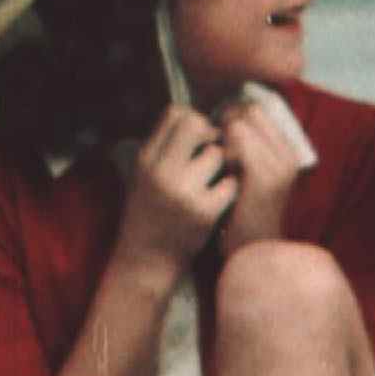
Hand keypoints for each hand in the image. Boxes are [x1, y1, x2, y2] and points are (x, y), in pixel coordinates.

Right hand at [112, 105, 239, 279]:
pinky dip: (230, 190)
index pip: (175, 114)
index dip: (194, 120)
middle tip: (212, 153)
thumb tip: (196, 120)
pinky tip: (220, 201)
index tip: (199, 138)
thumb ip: (165, 149)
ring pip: (217, 154)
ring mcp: (183, 192)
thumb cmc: (149, 216)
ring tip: (212, 182)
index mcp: (147, 159)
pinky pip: (230, 184)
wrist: (144, 261)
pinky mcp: (204, 212)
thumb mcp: (145, 176)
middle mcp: (161, 171)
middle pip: (196, 125)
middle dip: (210, 135)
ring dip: (222, 166)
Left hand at [214, 99, 300, 254]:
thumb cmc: (242, 209)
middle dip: (228, 123)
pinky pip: (238, 141)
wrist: (252, 249)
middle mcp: (290, 153)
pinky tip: (224, 171)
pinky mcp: (267, 177)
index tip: (221, 138)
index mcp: (288, 149)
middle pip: (249, 110)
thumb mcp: (247, 171)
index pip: (257, 108)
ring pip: (241, 123)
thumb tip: (224, 113)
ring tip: (224, 165)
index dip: (233, 116)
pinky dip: (224, 151)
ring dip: (224, 138)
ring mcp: (281, 164)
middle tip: (221, 150)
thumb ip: (244, 143)